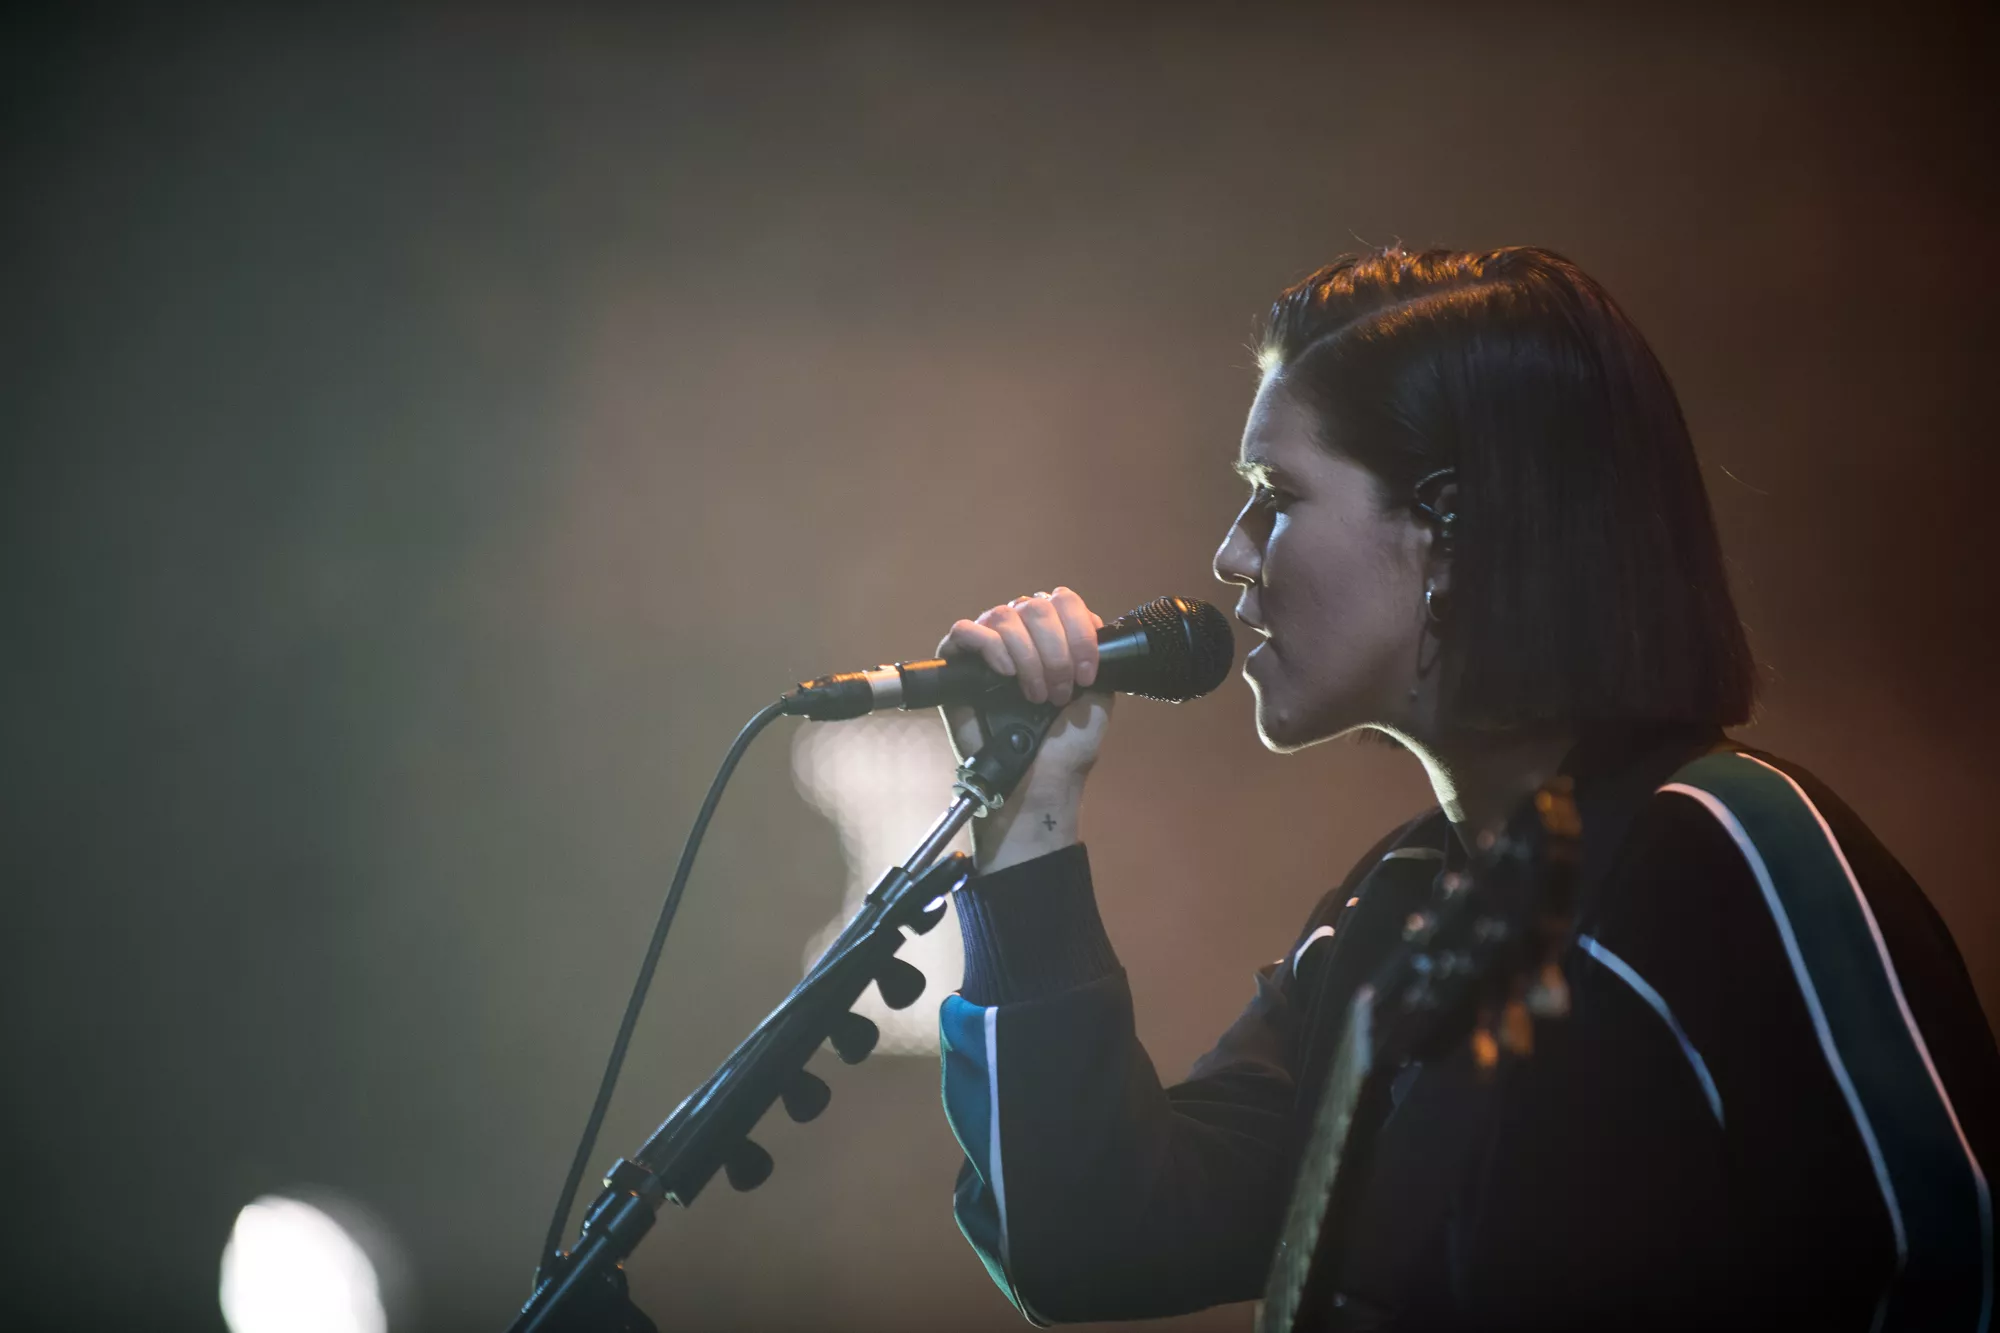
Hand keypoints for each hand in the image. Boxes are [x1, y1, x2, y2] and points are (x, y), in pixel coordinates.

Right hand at [937, 587, 1114, 870]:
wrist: (1038, 784)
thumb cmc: (1064, 747)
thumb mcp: (1096, 697)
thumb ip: (1097, 658)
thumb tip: (1093, 627)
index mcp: (1055, 637)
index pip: (1064, 602)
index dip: (1079, 631)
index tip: (1087, 674)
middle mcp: (1021, 635)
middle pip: (1035, 607)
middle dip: (1055, 651)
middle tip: (1058, 694)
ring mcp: (989, 647)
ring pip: (1003, 616)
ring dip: (1026, 656)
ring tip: (1034, 696)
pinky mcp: (957, 664)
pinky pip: (966, 631)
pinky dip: (990, 647)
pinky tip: (1004, 674)